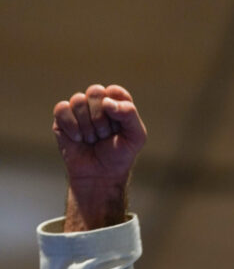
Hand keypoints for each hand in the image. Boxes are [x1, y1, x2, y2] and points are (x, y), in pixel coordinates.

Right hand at [52, 83, 146, 230]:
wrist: (100, 177)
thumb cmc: (119, 157)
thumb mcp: (136, 137)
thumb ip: (130, 114)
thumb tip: (107, 102)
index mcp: (115, 103)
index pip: (115, 91)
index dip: (116, 109)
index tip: (118, 127)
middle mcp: (96, 103)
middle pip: (95, 92)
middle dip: (101, 119)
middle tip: (104, 135)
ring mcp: (78, 110)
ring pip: (78, 100)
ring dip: (87, 126)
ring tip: (92, 139)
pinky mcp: (61, 118)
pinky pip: (62, 109)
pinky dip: (72, 127)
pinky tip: (78, 139)